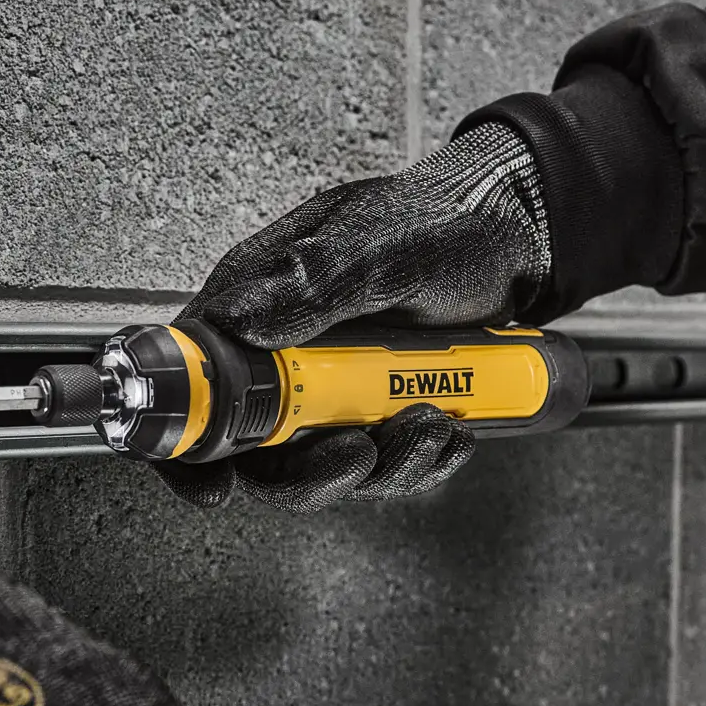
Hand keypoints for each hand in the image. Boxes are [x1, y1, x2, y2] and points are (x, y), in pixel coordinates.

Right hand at [156, 120, 551, 512]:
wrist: (514, 234)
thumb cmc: (440, 220)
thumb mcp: (380, 246)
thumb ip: (310, 280)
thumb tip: (237, 317)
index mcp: (256, 301)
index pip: (193, 382)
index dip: (190, 448)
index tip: (216, 485)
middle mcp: (282, 351)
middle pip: (256, 454)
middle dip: (310, 474)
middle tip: (361, 453)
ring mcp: (329, 387)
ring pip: (324, 467)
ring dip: (383, 465)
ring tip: (432, 423)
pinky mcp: (374, 410)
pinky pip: (381, 464)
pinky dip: (419, 461)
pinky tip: (451, 430)